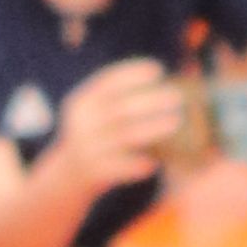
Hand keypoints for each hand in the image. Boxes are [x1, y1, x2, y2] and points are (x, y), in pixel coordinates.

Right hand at [52, 58, 182, 199]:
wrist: (68, 176)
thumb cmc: (95, 136)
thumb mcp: (95, 112)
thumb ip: (120, 97)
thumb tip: (163, 75)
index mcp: (81, 103)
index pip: (107, 83)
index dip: (132, 74)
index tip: (158, 70)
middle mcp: (81, 123)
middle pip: (121, 108)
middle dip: (152, 100)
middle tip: (177, 96)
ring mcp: (87, 147)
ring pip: (126, 136)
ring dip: (153, 128)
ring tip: (176, 121)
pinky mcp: (94, 171)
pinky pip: (122, 166)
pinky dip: (139, 164)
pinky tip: (156, 162)